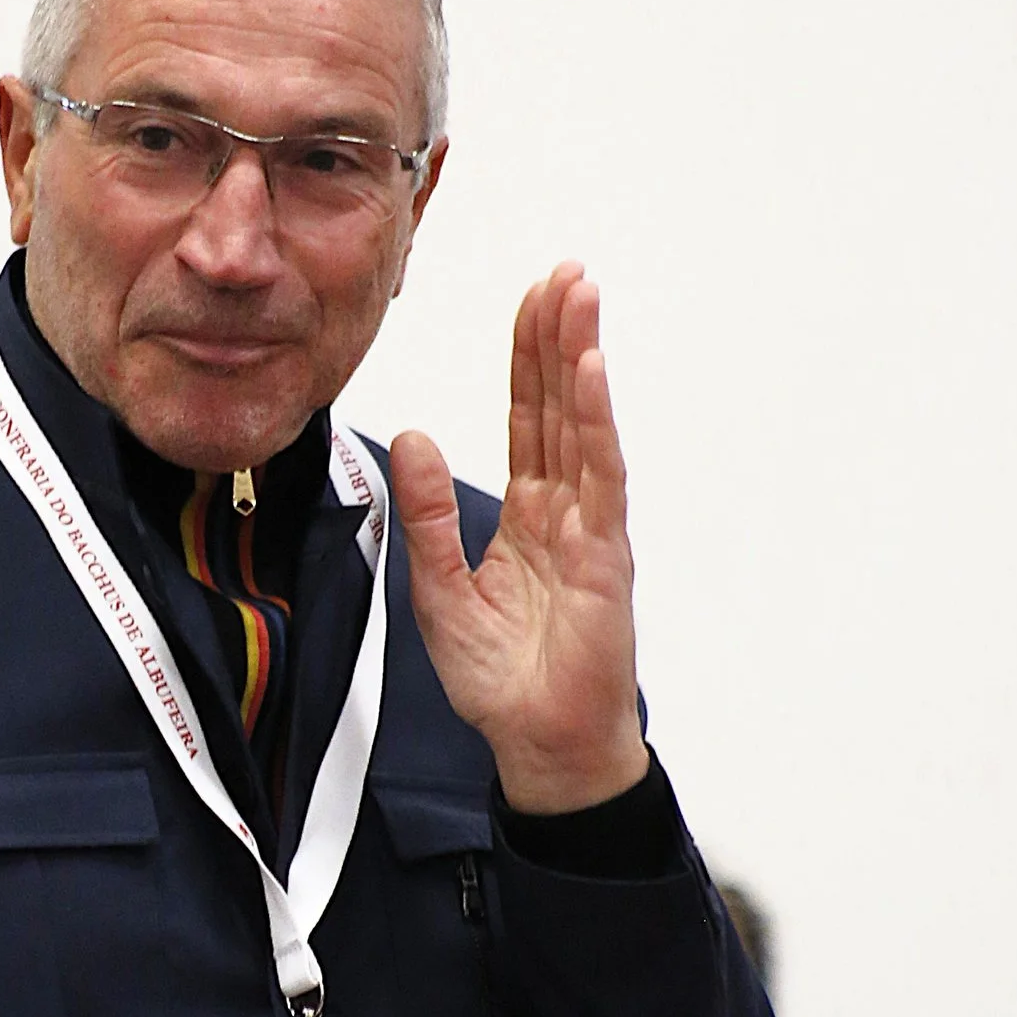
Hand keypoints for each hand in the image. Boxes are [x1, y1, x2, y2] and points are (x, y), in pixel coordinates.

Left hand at [390, 263, 649, 817]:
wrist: (538, 745)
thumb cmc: (501, 679)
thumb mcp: (439, 587)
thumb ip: (427, 513)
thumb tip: (413, 438)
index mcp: (528, 515)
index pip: (527, 419)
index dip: (527, 359)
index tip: (531, 299)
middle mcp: (565, 511)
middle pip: (559, 407)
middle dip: (559, 337)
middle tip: (564, 271)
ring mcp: (590, 529)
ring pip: (584, 426)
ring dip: (580, 358)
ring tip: (580, 294)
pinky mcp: (604, 556)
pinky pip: (598, 476)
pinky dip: (593, 422)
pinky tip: (588, 372)